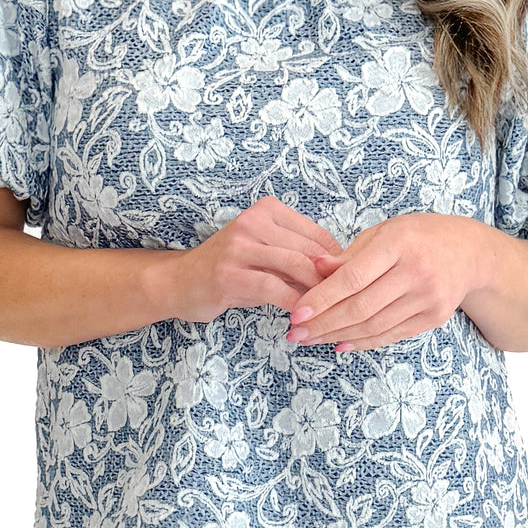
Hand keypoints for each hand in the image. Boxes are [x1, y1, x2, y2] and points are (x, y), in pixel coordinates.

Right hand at [174, 196, 344, 324]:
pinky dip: (292, 303)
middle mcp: (252, 221)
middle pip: (309, 250)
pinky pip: (273, 287)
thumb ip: (298, 257)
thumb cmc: (232, 269)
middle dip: (330, 280)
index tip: (347, 285)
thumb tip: (342, 273)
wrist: (180, 282)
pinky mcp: (229, 273)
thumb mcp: (266, 254)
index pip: (317, 235)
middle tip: (343, 304)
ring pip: (295, 266)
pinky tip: (300, 318)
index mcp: (267, 209)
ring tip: (325, 312)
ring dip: (315, 293)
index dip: (337, 263)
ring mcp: (239, 246)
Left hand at [284, 212, 491, 352]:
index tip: (296, 313)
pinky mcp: (434, 318)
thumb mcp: (384, 232)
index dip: (322, 298)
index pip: (352, 278)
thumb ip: (350, 255)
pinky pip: (392, 335)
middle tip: (295, 334)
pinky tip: (340, 344)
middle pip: (361, 307)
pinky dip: (364, 342)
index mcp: (398, 244)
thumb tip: (314, 268)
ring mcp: (428, 298)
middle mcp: (415, 272)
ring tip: (311, 340)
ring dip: (338, 336)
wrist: (469, 252)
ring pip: (374, 326)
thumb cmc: (419, 236)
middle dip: (323, 324)